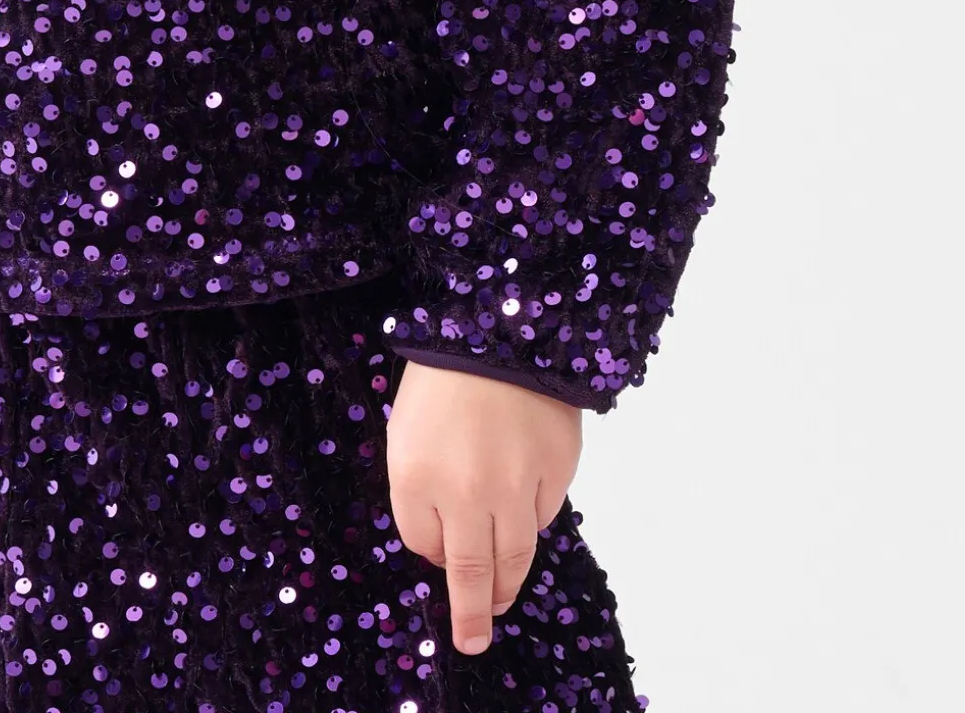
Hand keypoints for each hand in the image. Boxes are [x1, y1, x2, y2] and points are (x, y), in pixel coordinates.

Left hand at [386, 362, 581, 657]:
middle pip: (472, 571)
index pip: (423, 544)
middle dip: (473, 612)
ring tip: (500, 601)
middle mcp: (468, 490)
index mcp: (417, 475)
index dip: (433, 554)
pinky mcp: (557, 470)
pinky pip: (544, 514)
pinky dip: (533, 519)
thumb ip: (420, 494)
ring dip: (506, 585)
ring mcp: (517, 483)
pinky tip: (523, 505)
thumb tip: (445, 548)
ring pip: (514, 555)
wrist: (500, 325)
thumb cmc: (442, 376)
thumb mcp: (407, 432)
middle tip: (474, 638)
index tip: (442, 558)